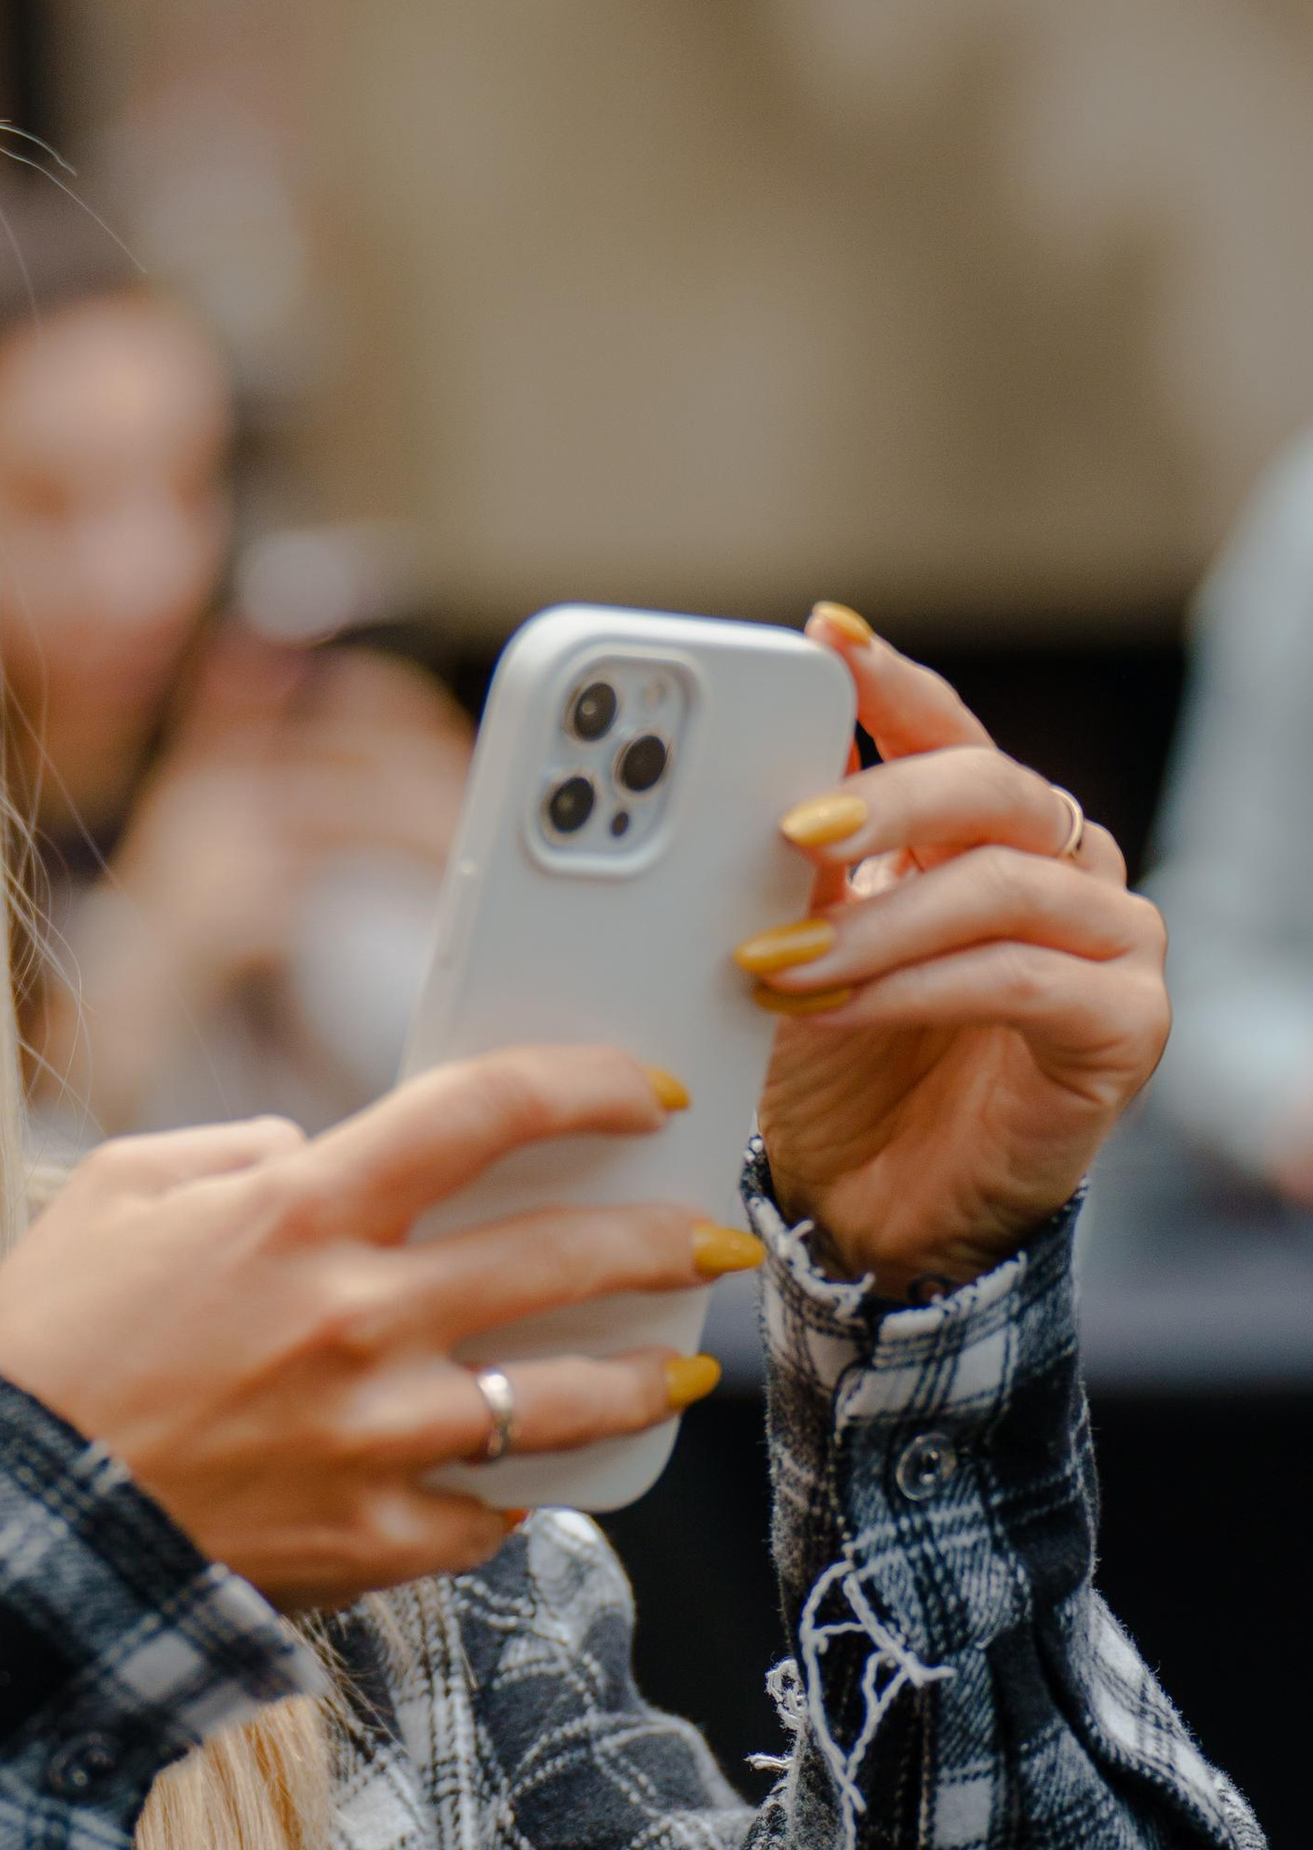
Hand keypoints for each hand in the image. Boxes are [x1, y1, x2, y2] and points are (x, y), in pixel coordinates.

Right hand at [0, 1048, 750, 1608]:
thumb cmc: (44, 1343)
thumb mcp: (118, 1192)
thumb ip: (234, 1152)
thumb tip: (314, 1155)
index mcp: (298, 1209)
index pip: (486, 1110)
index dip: (587, 1086)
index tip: (643, 1091)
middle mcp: (357, 1316)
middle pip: (566, 1254)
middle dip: (664, 1237)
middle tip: (709, 1234)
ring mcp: (374, 1436)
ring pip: (564, 1401)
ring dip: (641, 1376)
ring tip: (677, 1367)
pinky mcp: (367, 1539)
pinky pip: (487, 1515)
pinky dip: (514, 1495)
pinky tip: (539, 1480)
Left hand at [746, 612, 1167, 1291]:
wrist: (878, 1213)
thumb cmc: (843, 1076)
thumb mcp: (800, 950)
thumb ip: (792, 871)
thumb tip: (727, 779)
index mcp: (988, 832)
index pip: (949, 729)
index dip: (893, 680)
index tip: (825, 636)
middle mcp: (1065, 869)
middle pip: (991, 786)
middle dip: (883, 798)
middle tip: (788, 831)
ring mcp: (1110, 943)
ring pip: (1000, 887)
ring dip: (876, 925)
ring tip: (777, 965)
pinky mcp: (1123, 1026)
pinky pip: (1021, 980)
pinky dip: (915, 989)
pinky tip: (833, 1010)